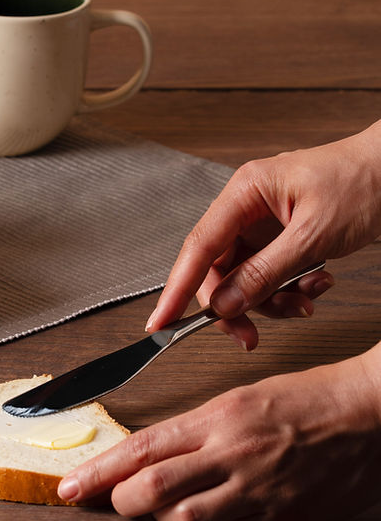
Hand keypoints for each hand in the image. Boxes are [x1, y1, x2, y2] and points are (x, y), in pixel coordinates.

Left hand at [57, 345, 380, 520]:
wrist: (368, 416)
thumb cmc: (304, 399)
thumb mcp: (236, 400)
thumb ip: (192, 432)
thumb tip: (148, 458)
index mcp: (217, 419)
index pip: (140, 449)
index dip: (97, 471)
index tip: (71, 486)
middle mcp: (232, 456)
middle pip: (152, 490)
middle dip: (119, 500)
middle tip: (110, 500)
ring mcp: (257, 492)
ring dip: (162, 519)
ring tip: (162, 506)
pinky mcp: (281, 520)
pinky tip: (205, 517)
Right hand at [147, 119, 380, 349]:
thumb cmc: (365, 182)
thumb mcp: (314, 235)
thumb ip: (266, 273)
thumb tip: (226, 304)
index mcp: (245, 192)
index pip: (198, 247)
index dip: (176, 289)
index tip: (159, 322)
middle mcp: (246, 207)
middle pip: (219, 269)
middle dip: (237, 305)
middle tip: (250, 337)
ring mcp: (263, 223)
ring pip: (245, 277)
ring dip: (272, 300)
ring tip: (306, 303)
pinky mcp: (280, 236)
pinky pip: (269, 274)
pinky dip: (289, 290)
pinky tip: (317, 285)